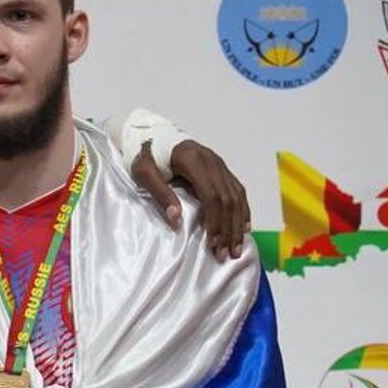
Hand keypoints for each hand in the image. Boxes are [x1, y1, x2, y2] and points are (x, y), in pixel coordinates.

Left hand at [132, 140, 249, 260]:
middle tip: (227, 255)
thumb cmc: (144, 154)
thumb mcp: (143, 172)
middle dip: (229, 229)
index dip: (215, 222)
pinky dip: (242, 210)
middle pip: (228, 200)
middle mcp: (212, 161)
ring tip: (236, 248)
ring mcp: (219, 164)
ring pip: (237, 197)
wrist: (152, 133)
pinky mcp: (221, 167)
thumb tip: (176, 219)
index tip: (213, 244)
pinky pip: (238, 190)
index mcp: (194, 161)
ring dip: (238, 224)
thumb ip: (160, 193)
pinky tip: (244, 226)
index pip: (212, 197)